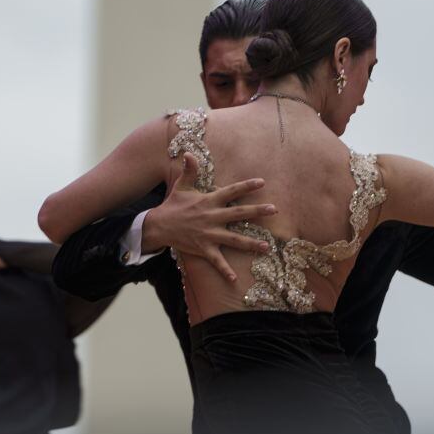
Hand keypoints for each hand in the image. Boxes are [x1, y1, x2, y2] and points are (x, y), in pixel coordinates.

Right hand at [143, 153, 275, 282]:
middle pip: (238, 214)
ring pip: (234, 239)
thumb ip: (190, 170)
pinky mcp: (203, 248)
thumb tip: (189, 153)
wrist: (159, 226)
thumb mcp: (181, 186)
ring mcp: (208, 234)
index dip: (246, 186)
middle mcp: (211, 217)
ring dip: (250, 243)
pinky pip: (217, 261)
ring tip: (267, 247)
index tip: (262, 182)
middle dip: (257, 212)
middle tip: (274, 210)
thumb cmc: (173, 205)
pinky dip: (225, 271)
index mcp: (208, 201)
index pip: (231, 191)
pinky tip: (235, 280)